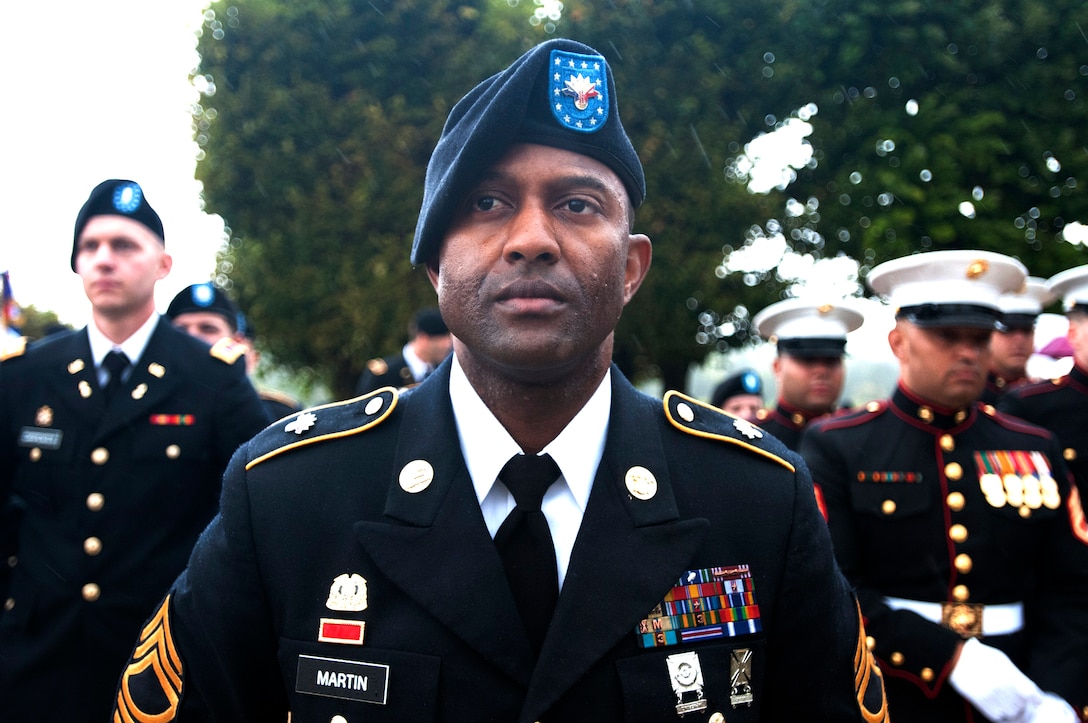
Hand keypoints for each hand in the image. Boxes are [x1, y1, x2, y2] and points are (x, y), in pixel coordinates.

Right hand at [948, 638, 1074, 721]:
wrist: (956, 657)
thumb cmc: (981, 656)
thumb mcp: (1002, 660)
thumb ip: (1017, 676)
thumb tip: (1030, 693)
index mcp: (1009, 674)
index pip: (1031, 694)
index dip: (1035, 698)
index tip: (1035, 699)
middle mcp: (1001, 686)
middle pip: (1022, 705)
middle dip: (1021, 703)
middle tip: (1015, 698)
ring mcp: (990, 695)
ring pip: (1011, 712)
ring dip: (1011, 709)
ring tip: (1005, 700)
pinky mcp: (980, 702)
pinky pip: (997, 716)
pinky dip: (1000, 714)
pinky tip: (996, 704)